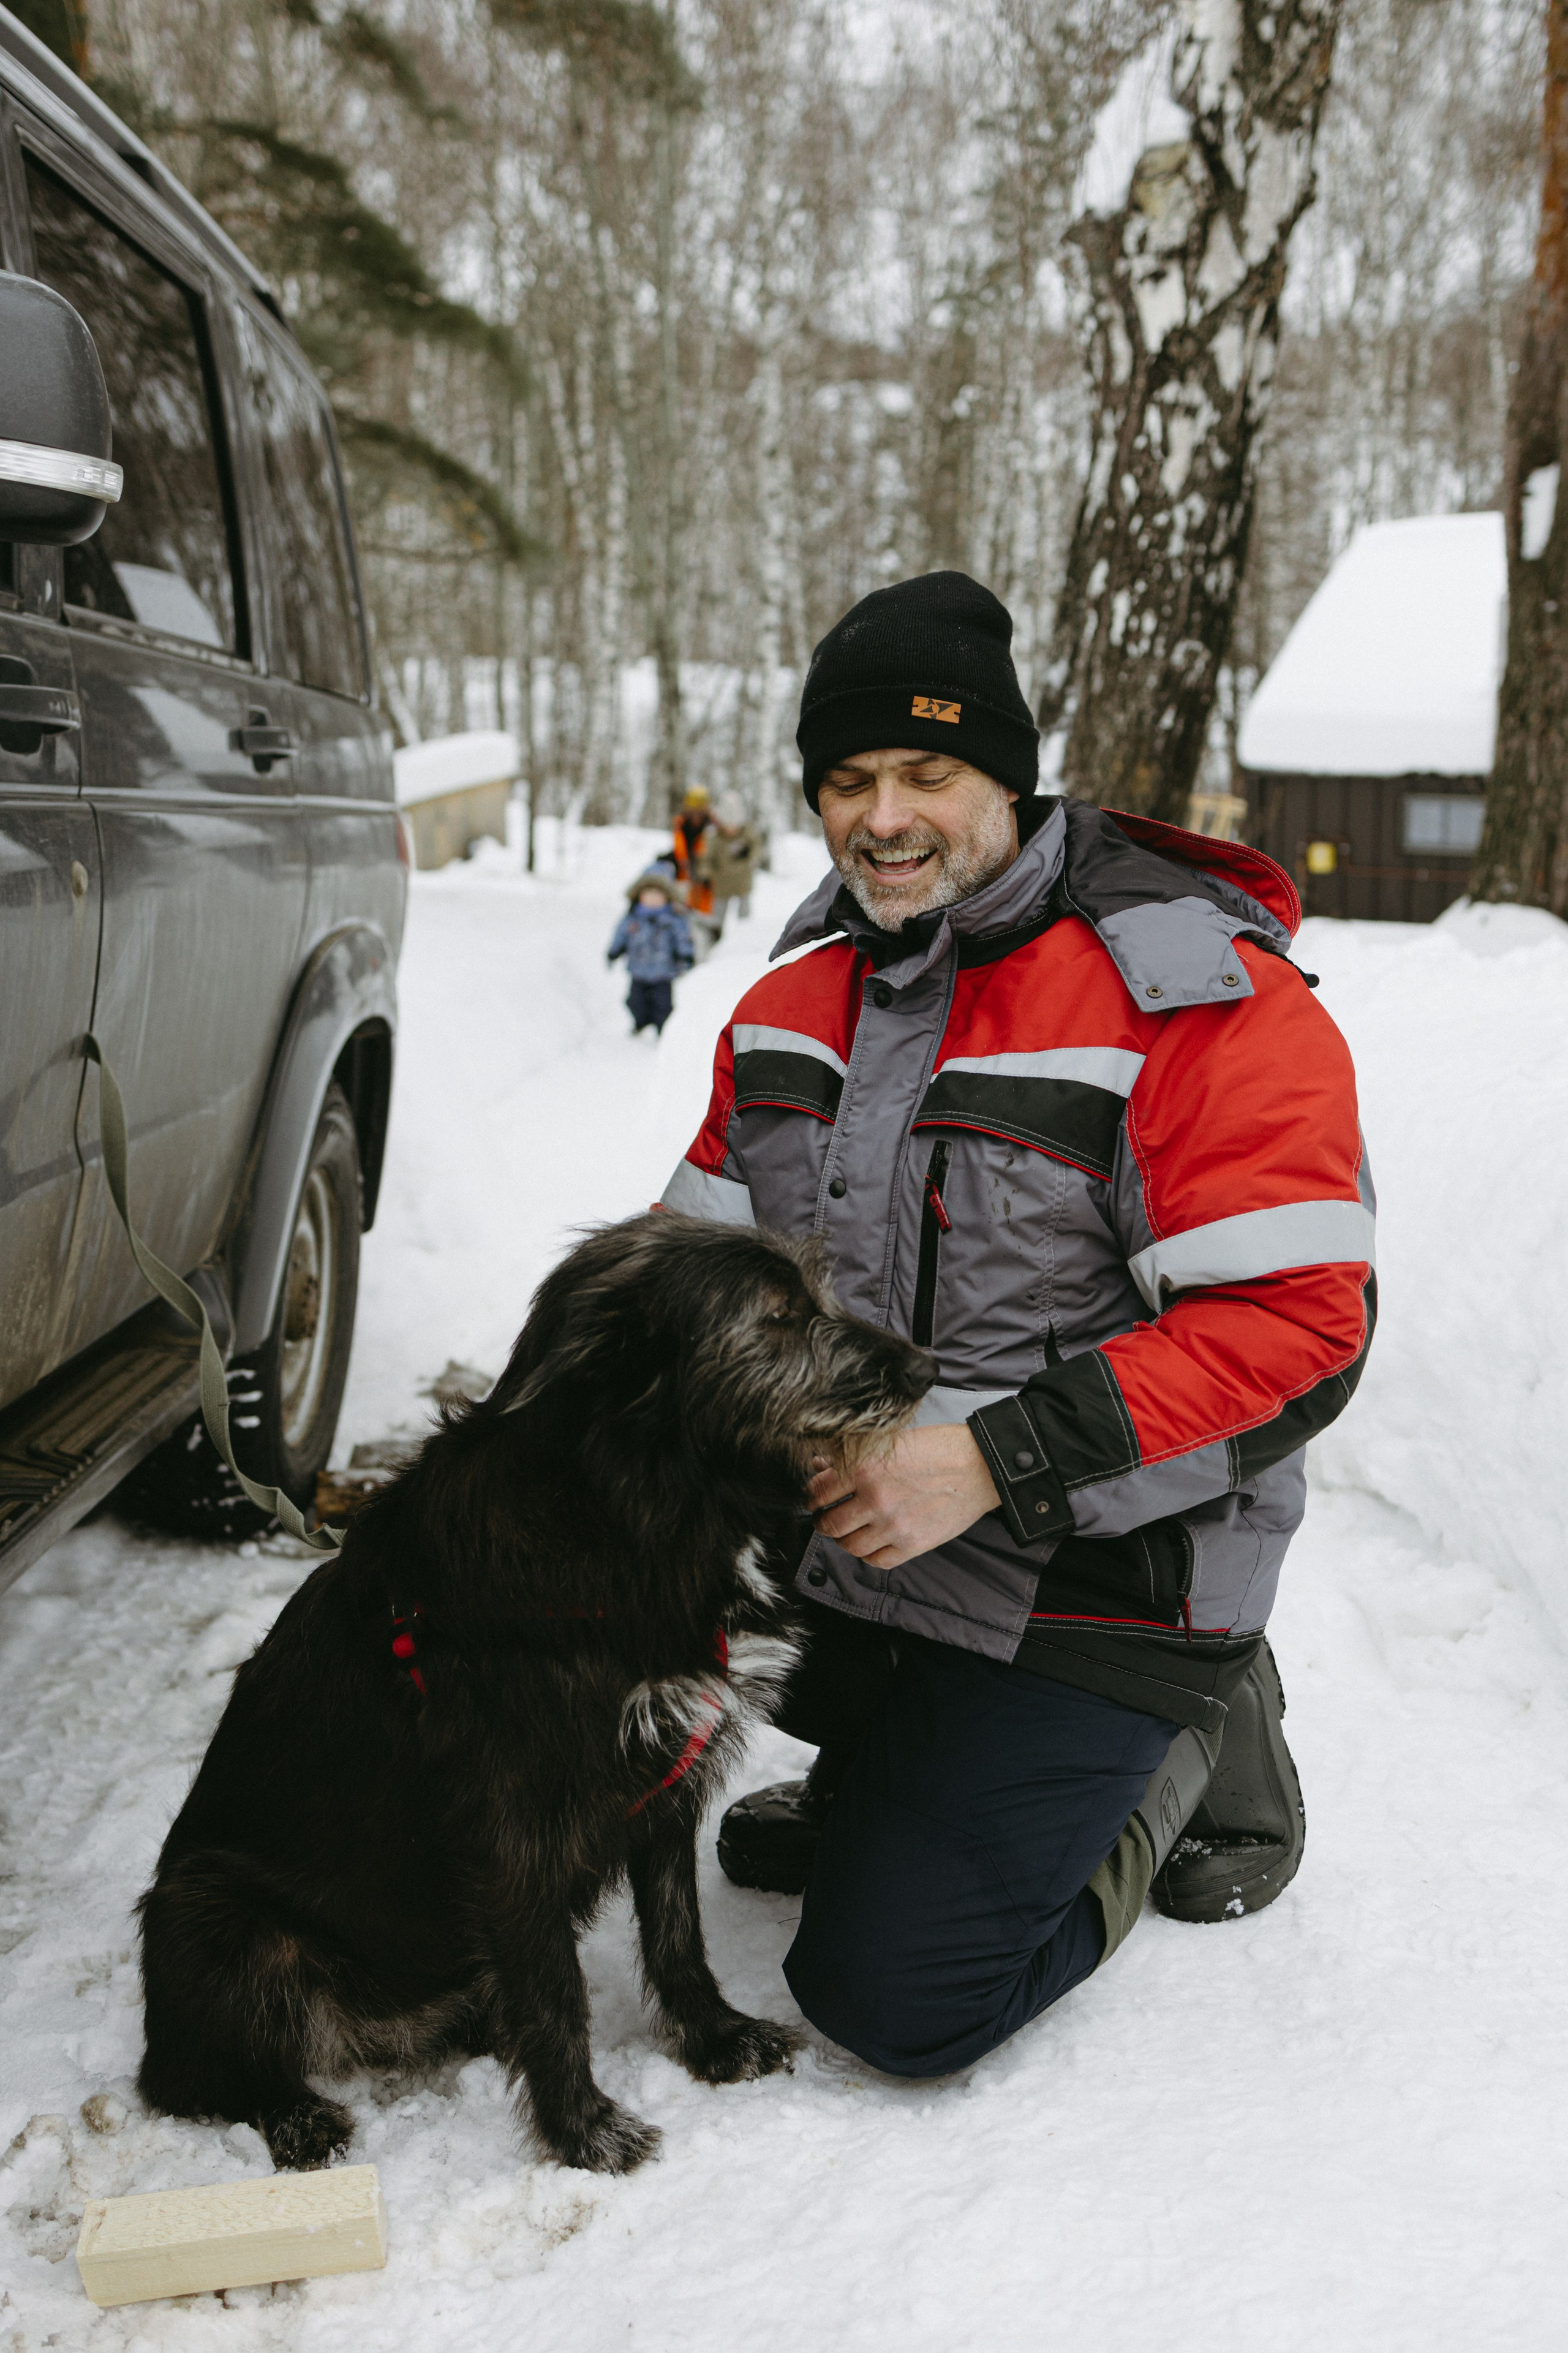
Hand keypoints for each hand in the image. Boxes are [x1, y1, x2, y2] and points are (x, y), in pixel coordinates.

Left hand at [808, 1424, 999, 1569]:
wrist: (979, 1466)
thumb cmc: (938, 1449)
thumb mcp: (892, 1442)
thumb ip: (854, 1458)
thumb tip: (821, 1468)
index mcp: (866, 1467)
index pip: (818, 1492)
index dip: (811, 1497)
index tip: (815, 1498)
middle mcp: (875, 1499)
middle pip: (828, 1524)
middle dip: (822, 1520)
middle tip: (826, 1517)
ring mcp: (893, 1525)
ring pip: (849, 1546)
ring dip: (843, 1540)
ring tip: (849, 1530)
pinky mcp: (912, 1545)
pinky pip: (876, 1561)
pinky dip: (868, 1554)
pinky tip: (871, 1543)